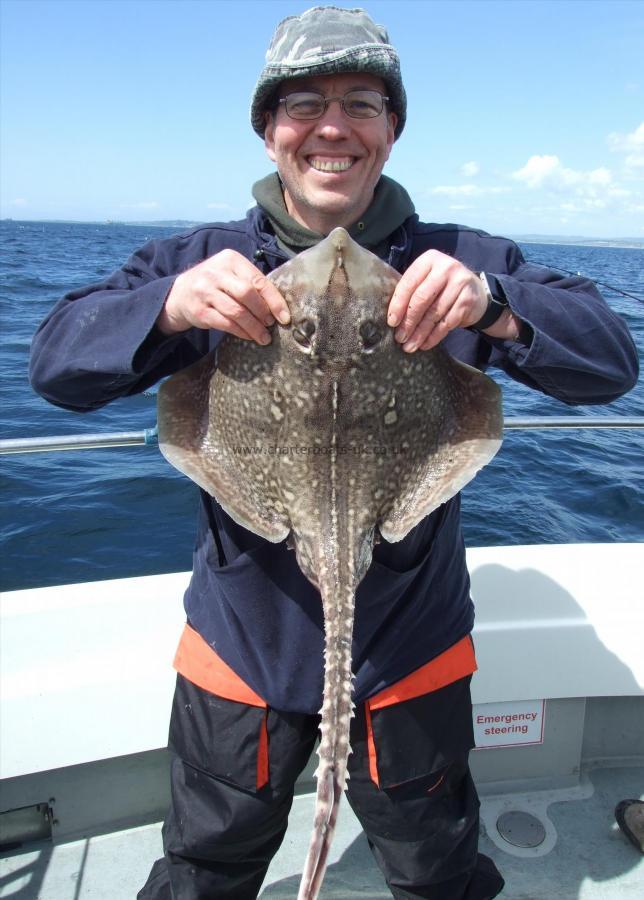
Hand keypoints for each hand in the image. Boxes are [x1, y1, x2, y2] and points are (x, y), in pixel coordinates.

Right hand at [157, 249, 290, 341]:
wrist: (180, 293)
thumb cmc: (216, 284)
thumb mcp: (231, 274)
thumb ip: (251, 283)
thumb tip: (279, 307)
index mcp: (230, 259)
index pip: (257, 280)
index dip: (274, 300)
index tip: (285, 317)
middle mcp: (216, 273)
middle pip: (247, 294)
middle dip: (262, 312)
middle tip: (270, 325)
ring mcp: (205, 291)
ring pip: (236, 312)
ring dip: (253, 327)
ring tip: (264, 337)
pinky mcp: (199, 310)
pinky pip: (225, 323)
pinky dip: (240, 331)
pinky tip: (248, 336)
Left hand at [387, 250, 487, 350]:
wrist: (475, 292)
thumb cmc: (441, 287)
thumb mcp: (426, 280)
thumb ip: (411, 290)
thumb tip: (391, 318)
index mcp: (429, 260)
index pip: (409, 283)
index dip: (398, 304)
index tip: (391, 322)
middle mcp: (446, 268)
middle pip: (421, 299)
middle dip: (408, 321)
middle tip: (400, 338)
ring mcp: (459, 283)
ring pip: (434, 314)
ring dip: (420, 333)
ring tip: (410, 346)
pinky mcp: (467, 301)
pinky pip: (446, 323)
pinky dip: (434, 336)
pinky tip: (425, 344)